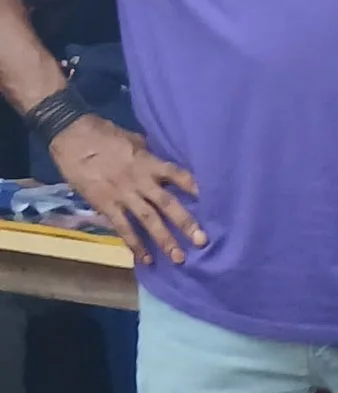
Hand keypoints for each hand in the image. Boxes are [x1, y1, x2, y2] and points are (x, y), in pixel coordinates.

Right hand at [50, 116, 203, 264]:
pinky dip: (135, 245)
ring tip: (179, 258)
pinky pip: (124, 228)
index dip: (194, 187)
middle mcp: (140, 181)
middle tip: (202, 241)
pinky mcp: (106, 205)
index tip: (214, 200)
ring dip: (164, 240)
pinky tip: (146, 260)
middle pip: (167, 204)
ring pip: (149, 220)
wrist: (69, 134)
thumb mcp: (131, 137)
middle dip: (185, 223)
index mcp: (148, 162)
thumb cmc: (101, 132)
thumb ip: (148, 152)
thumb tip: (161, 156)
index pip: (177, 175)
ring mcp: (123, 194)